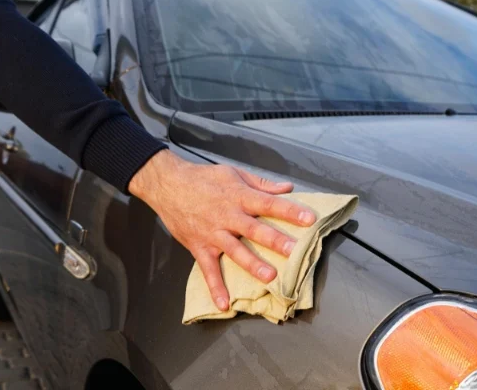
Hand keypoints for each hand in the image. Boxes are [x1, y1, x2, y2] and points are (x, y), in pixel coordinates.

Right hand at [128, 150, 315, 310]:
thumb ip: (261, 184)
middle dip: (275, 241)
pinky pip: (208, 269)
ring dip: (252, 265)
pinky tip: (224, 303)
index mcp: (239, 197)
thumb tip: (287, 188)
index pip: (269, 204)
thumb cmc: (203, 178)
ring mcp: (213, 234)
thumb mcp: (233, 173)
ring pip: (235, 251)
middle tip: (293, 251)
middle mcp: (227, 216)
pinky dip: (215, 287)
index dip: (290, 211)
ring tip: (269, 277)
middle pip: (254, 230)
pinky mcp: (199, 247)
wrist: (167, 184)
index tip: (309, 219)